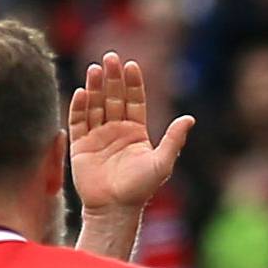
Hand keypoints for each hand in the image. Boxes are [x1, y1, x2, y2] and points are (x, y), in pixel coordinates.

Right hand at [68, 53, 194, 218]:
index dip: (133, 83)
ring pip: (95, 105)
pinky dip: (79, 107)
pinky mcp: (80, 145)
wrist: (115, 209)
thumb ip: (173, 140)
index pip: (134, 101)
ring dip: (95, 86)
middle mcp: (116, 131)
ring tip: (96, 68)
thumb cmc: (140, 189)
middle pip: (113, 98)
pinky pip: (78, 121)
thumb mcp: (162, 163)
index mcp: (135, 133)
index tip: (131, 65)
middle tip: (111, 57)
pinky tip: (81, 92)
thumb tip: (190, 118)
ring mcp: (97, 136)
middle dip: (112, 78)